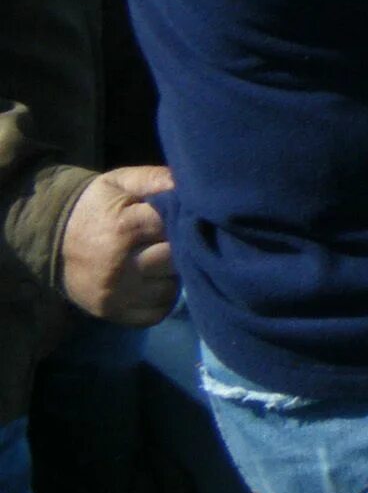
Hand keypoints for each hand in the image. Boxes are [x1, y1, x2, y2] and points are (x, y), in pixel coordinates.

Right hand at [61, 166, 176, 325]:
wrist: (51, 238)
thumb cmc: (96, 206)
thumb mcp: (122, 182)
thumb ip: (157, 180)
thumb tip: (191, 185)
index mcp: (125, 228)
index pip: (176, 227)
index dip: (186, 220)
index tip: (186, 217)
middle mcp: (120, 265)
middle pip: (176, 259)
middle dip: (182, 248)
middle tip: (176, 240)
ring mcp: (115, 293)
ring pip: (170, 288)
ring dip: (173, 275)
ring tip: (163, 261)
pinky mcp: (111, 312)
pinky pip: (156, 313)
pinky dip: (162, 299)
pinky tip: (155, 281)